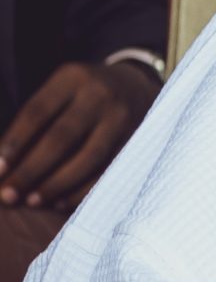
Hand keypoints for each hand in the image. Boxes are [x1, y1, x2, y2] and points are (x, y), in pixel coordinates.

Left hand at [0, 59, 158, 212]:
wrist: (137, 85)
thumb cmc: (83, 95)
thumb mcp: (61, 90)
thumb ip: (36, 121)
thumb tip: (2, 163)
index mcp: (73, 78)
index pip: (37, 111)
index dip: (15, 142)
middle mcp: (99, 94)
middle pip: (61, 137)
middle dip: (31, 170)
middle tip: (8, 195)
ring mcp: (121, 118)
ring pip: (87, 157)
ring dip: (56, 184)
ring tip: (32, 202)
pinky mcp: (136, 140)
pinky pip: (108, 171)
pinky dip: (83, 190)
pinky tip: (60, 203)